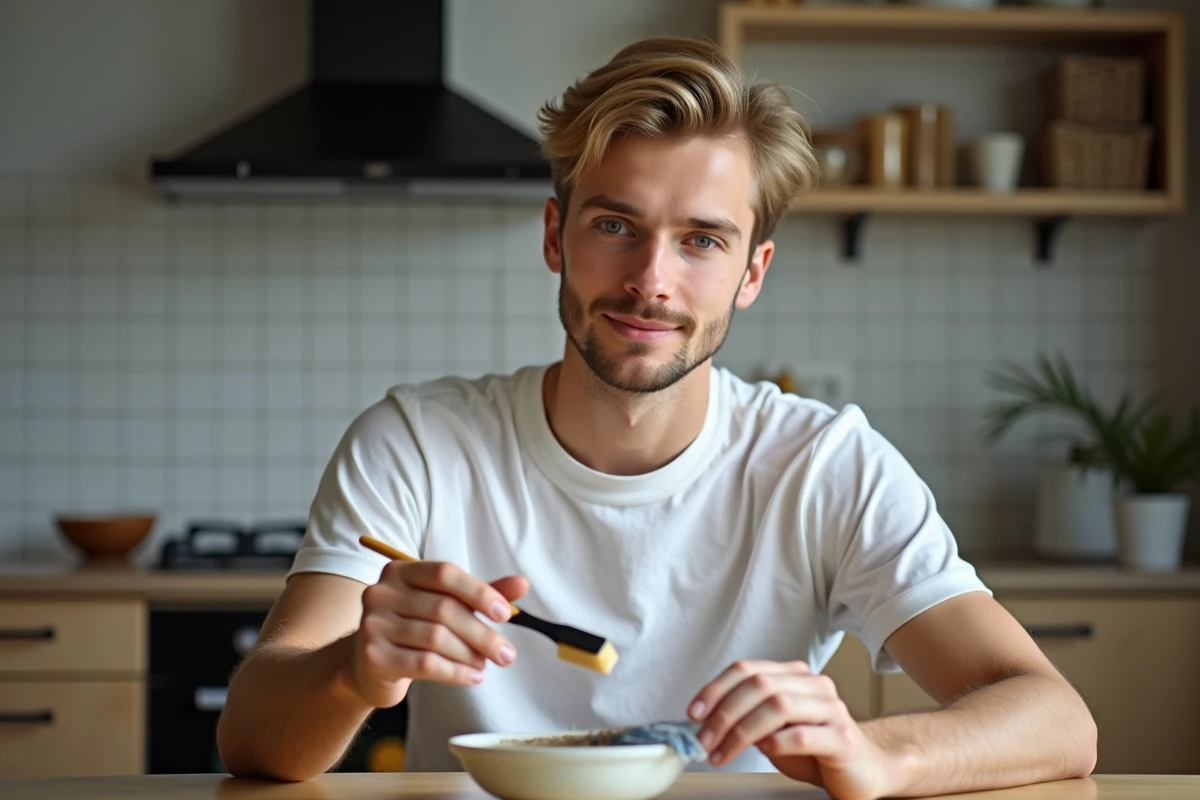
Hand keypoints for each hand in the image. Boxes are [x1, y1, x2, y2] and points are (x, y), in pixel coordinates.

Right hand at [350, 560, 529, 707]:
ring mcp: (373, 624)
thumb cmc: (413, 630)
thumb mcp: (444, 606)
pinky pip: (425, 664)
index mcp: (400, 571)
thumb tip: (523, 584)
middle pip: (444, 609)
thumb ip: (478, 595)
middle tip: (507, 654)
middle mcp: (381, 592)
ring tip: (485, 665)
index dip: (478, 592)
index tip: (505, 614)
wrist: (369, 667)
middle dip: (482, 633)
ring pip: (436, 638)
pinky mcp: (373, 656)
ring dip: (470, 654)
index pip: (445, 573)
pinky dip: (455, 672)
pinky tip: (473, 678)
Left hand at [688, 660, 891, 799]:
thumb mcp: (774, 729)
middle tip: (704, 739)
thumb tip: (706, 721)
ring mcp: (831, 710)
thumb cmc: (816, 749)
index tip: (694, 712)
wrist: (865, 770)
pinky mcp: (843, 739)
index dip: (716, 688)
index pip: (748, 669)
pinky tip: (764, 751)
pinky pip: (803, 735)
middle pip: (760, 685)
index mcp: (794, 677)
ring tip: (722, 753)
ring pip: (779, 706)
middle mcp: (814, 686)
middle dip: (724, 713)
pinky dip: (777, 743)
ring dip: (742, 730)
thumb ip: (748, 717)